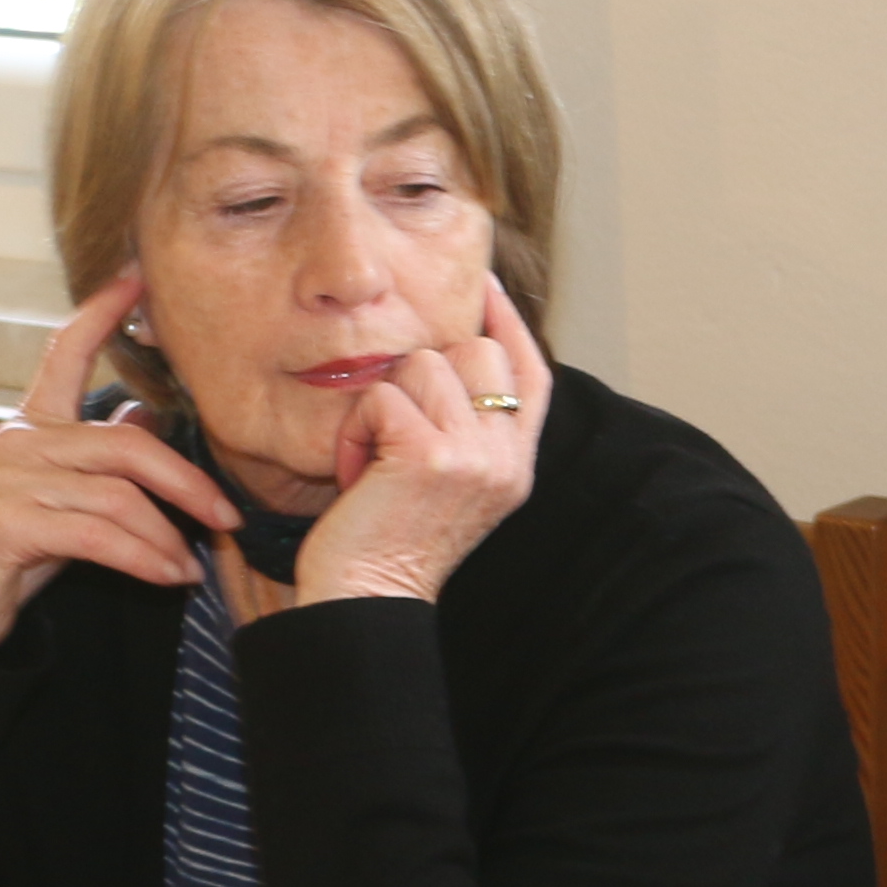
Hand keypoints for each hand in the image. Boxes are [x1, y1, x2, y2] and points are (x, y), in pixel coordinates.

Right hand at [0, 275, 243, 655]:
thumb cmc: (13, 548)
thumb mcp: (64, 494)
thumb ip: (101, 455)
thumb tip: (147, 412)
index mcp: (32, 423)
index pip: (64, 351)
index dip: (101, 313)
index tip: (137, 278)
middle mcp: (18, 440)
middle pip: (125, 445)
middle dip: (186, 483)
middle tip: (226, 517)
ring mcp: (10, 480)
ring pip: (118, 497)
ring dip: (166, 538)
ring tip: (190, 566)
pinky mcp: (8, 524)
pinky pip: (99, 536)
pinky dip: (144, 559)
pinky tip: (168, 576)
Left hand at [290, 277, 548, 606]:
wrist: (367, 602)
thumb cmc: (389, 543)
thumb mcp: (448, 483)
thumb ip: (466, 429)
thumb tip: (454, 354)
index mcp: (516, 464)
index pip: (531, 371)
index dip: (508, 321)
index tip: (484, 284)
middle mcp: (506, 457)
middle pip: (476, 350)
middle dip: (423, 371)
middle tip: (393, 427)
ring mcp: (474, 455)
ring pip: (425, 363)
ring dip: (382, 403)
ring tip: (372, 456)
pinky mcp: (430, 455)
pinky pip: (383, 395)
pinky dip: (355, 429)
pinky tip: (355, 470)